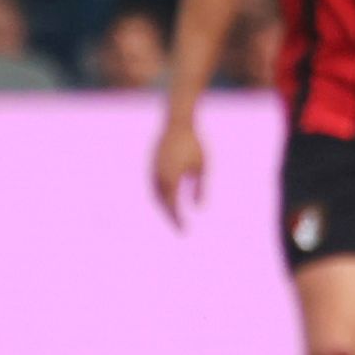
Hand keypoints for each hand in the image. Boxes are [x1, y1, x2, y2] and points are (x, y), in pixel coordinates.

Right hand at [150, 113, 205, 228]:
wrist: (178, 123)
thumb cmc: (194, 144)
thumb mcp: (203, 167)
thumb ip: (200, 187)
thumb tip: (198, 208)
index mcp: (171, 178)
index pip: (172, 205)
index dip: (177, 219)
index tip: (184, 231)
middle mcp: (159, 176)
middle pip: (162, 204)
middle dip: (171, 218)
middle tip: (181, 230)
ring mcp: (152, 171)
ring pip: (156, 196)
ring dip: (164, 208)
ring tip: (175, 218)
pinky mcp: (151, 166)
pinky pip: (154, 187)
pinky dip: (161, 197)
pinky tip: (170, 202)